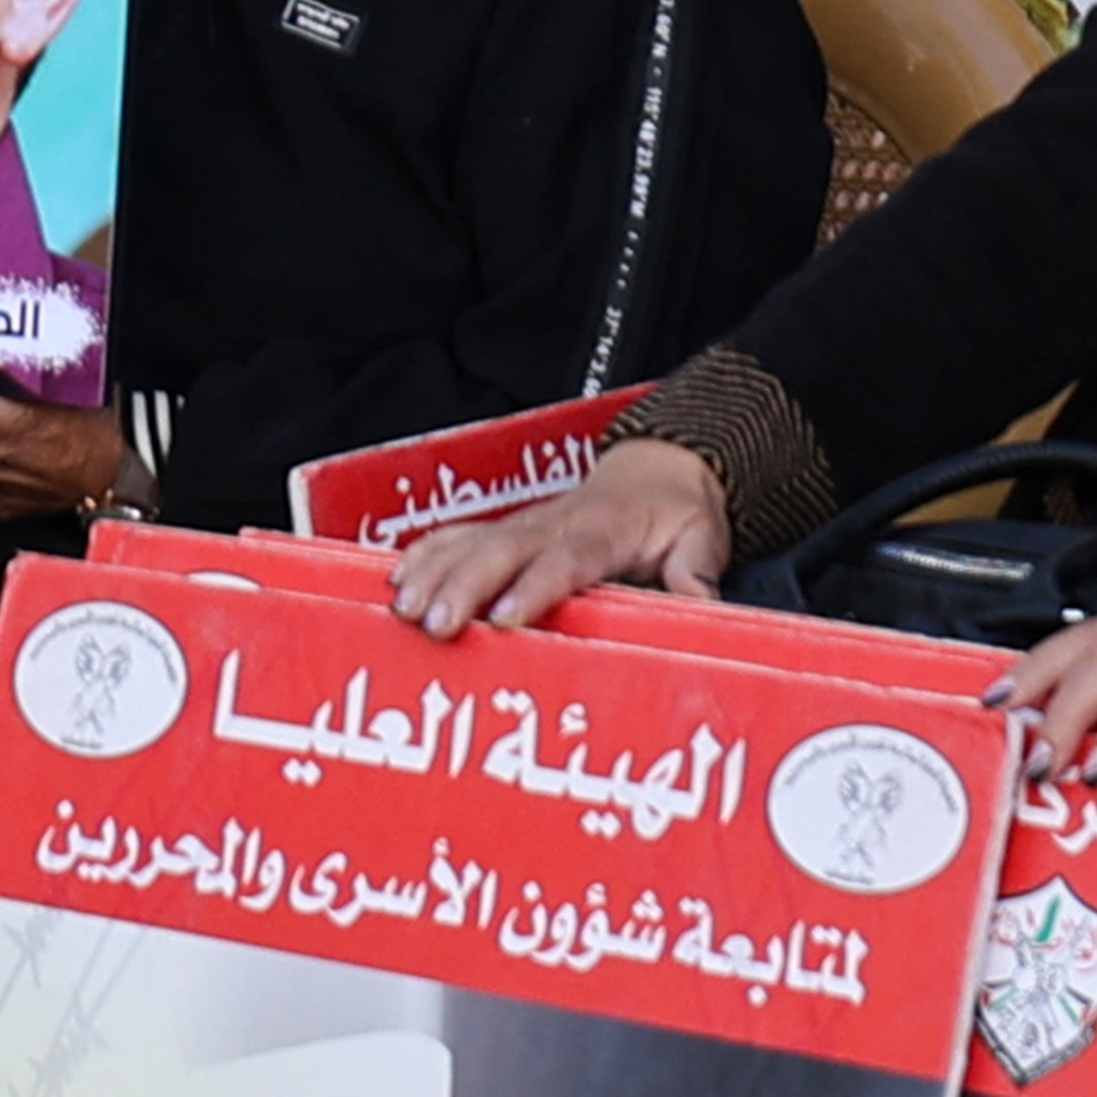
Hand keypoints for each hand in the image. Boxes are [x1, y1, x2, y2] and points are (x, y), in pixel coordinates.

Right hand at [393, 436, 729, 635]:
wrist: (659, 471)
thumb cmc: (677, 516)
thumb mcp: (702, 540)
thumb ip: (696, 571)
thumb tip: (699, 602)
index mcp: (604, 531)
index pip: (565, 560)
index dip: (533, 588)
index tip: (503, 618)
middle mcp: (554, 523)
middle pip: (500, 551)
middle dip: (462, 586)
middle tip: (434, 624)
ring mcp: (524, 523)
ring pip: (470, 542)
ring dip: (432, 574)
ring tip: (401, 608)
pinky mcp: (506, 529)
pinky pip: (457, 536)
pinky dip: (423, 555)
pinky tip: (393, 580)